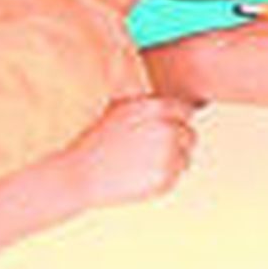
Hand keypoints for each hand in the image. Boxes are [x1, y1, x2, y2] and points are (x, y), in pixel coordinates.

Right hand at [68, 95, 197, 208]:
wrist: (77, 174)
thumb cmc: (96, 140)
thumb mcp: (119, 107)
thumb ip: (147, 102)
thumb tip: (172, 89)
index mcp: (155, 108)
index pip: (186, 112)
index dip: (175, 122)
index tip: (163, 130)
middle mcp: (165, 129)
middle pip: (190, 135)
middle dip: (176, 143)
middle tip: (149, 152)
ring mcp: (167, 156)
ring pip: (185, 158)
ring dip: (171, 161)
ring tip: (140, 164)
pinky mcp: (165, 179)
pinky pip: (176, 177)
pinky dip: (163, 178)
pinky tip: (138, 177)